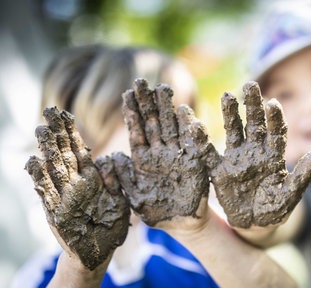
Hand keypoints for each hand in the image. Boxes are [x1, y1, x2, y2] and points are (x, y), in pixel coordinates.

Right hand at [25, 107, 129, 269]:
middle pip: (64, 154)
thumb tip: (111, 156)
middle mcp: (75, 184)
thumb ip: (115, 180)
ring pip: (54, 169)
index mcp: (91, 179)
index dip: (72, 132)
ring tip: (41, 130)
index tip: (65, 113)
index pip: (79, 150)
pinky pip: (47, 193)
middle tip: (49, 111)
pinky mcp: (56, 212)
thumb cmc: (111, 225)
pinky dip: (40, 178)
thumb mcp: (120, 201)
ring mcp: (64, 196)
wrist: (99, 252)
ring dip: (47, 150)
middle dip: (57, 133)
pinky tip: (34, 162)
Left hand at [113, 79, 214, 228]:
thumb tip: (111, 157)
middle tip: (142, 81)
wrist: (183, 223)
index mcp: (143, 160)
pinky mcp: (194, 161)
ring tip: (163, 88)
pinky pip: (192, 142)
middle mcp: (160, 153)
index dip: (131, 112)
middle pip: (153, 123)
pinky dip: (189, 127)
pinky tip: (184, 111)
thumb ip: (123, 178)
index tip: (126, 93)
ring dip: (167, 108)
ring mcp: (178, 155)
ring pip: (171, 127)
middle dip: (148, 102)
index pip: (136, 131)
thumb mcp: (135, 198)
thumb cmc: (156, 212)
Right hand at [208, 82, 310, 227]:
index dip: (274, 118)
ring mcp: (236, 159)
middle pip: (254, 123)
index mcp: (274, 156)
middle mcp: (255, 152)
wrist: (255, 225)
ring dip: (230, 114)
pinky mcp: (220, 170)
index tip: (273, 103)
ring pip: (234, 131)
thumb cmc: (275, 209)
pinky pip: (210, 154)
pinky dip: (203, 142)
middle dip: (252, 105)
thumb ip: (302, 175)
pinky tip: (196, 125)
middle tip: (250, 85)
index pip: (275, 132)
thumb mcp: (290, 194)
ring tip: (228, 96)